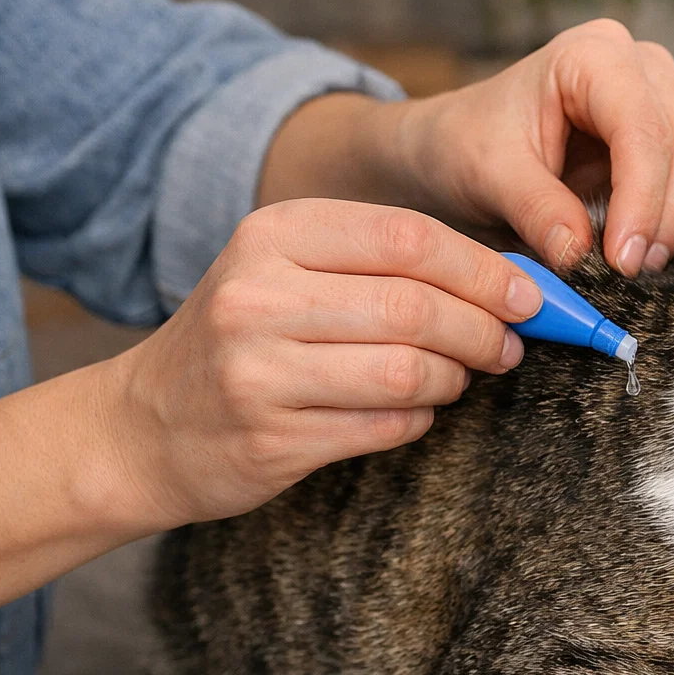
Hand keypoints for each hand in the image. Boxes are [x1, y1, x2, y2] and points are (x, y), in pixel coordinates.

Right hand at [102, 198, 541, 527]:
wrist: (144, 427)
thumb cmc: (245, 340)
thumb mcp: (289, 273)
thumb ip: (381, 266)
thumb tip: (508, 279)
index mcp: (272, 235)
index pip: (407, 237)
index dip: (483, 268)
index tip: (528, 295)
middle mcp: (257, 296)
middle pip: (414, 307)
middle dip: (482, 329)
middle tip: (509, 346)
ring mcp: (258, 371)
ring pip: (406, 373)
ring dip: (453, 379)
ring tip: (459, 379)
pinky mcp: (269, 438)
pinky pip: (384, 428)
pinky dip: (419, 420)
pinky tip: (414, 412)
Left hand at [260, 20, 673, 276]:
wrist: (464, 149)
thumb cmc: (470, 147)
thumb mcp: (487, 175)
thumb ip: (535, 209)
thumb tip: (582, 253)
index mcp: (592, 57)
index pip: (643, 124)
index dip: (644, 197)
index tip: (625, 261)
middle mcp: (646, 69)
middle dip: (673, 216)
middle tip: (636, 273)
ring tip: (664, 262)